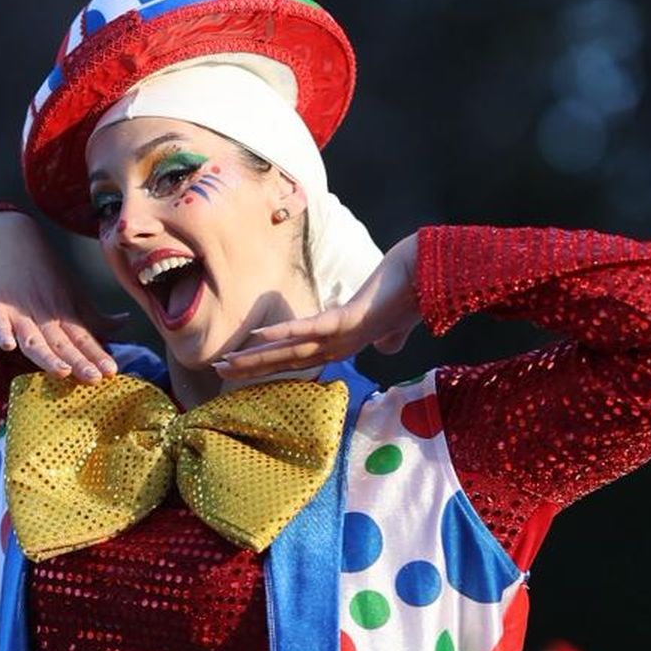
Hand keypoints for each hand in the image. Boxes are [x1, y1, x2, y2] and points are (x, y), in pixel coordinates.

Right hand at [0, 213, 120, 383]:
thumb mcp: (72, 295)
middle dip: (78, 361)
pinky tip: (7, 345)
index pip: (83, 339)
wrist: (8, 237)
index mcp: (64, 314)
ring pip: (32, 339)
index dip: (96, 355)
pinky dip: (1, 332)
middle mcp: (44, 315)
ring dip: (46, 355)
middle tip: (94, 378)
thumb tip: (124, 323)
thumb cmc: (44, 272)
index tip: (112, 372)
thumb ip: (95, 318)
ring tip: (61, 370)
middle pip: (61, 343)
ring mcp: (17, 311)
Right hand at [214, 238, 421, 376]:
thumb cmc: (410, 294)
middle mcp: (340, 345)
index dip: (270, 366)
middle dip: (252, 367)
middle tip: (218, 372)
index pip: (300, 359)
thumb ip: (388, 334)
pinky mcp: (349, 320)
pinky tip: (258, 337)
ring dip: (258, 358)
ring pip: (293, 351)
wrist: (431, 278)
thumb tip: (390, 344)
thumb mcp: (393, 320)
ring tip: (228, 362)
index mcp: (344, 344)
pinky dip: (285, 333)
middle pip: (289, 361)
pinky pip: (311, 328)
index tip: (241, 368)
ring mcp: (344, 335)